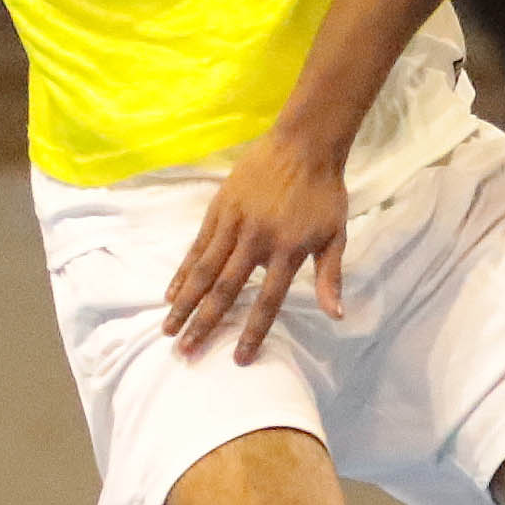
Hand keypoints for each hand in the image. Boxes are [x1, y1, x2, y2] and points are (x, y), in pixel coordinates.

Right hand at [162, 131, 349, 363]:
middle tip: (185, 351)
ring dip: (185, 302)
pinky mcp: (219, 208)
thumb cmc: (323, 194)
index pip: (267, 301)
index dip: (252, 332)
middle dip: (204, 323)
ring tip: (168, 328)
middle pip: (225, 290)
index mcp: (287, 251)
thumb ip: (330, 277)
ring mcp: (233, 223)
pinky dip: (183, 271)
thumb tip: (336, 316)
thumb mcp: (335, 236)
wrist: (304, 145)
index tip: (237, 359)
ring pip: (204, 270)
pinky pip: (197, 246)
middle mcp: (256, 240)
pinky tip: (171, 292)